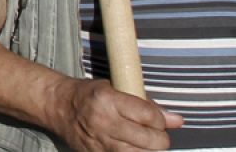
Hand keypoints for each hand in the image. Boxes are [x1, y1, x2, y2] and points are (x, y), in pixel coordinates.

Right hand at [46, 78, 180, 151]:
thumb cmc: (88, 95)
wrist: (58, 107)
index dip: (160, 119)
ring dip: (149, 149)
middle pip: (152, 140)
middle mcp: (104, 123)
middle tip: (153, 132)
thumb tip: (177, 120)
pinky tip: (131, 147)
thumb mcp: (115, 89)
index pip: (151, 116)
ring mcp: (101, 144)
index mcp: (107, 100)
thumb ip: (147, 105)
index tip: (157, 119)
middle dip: (160, 137)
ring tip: (143, 141)